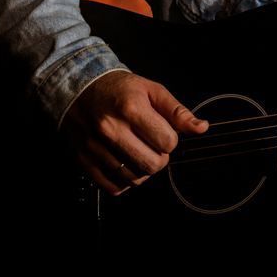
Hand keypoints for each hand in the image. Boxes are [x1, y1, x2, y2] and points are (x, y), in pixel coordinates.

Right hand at [62, 70, 207, 195]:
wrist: (77, 89)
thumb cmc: (115, 89)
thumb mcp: (151, 90)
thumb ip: (177, 111)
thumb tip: (200, 127)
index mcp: (131, 109)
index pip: (168, 142)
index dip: (170, 138)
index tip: (161, 131)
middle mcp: (111, 129)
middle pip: (153, 165)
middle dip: (159, 157)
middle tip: (151, 144)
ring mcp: (95, 148)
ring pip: (135, 179)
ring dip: (142, 170)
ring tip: (135, 151)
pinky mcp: (84, 162)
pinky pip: (114, 188)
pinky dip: (123, 181)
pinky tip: (122, 162)